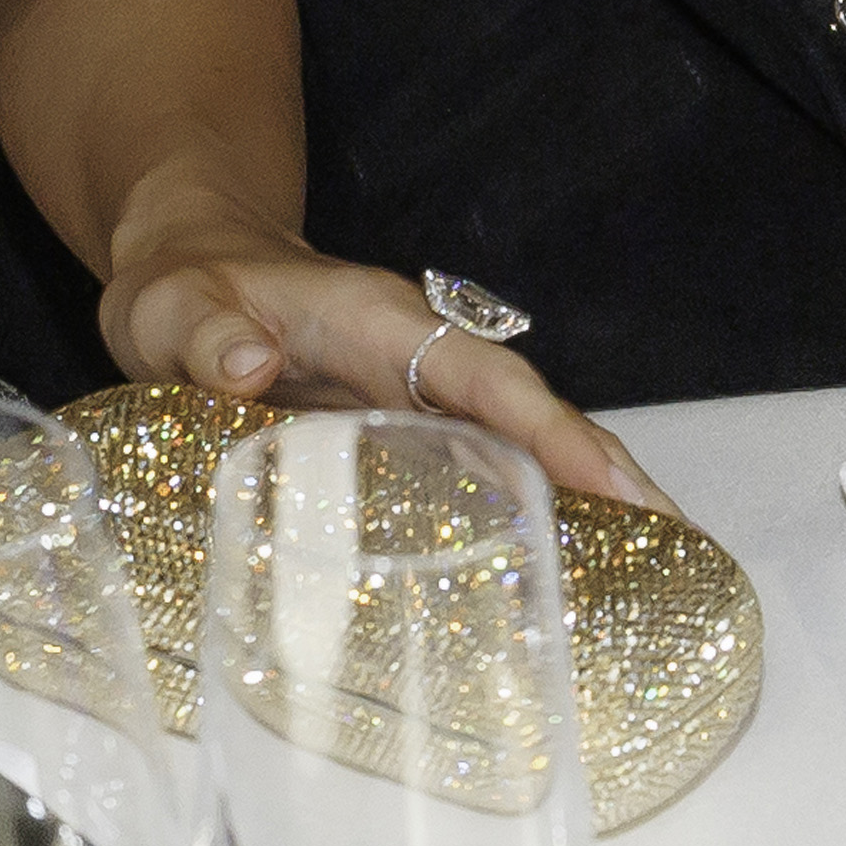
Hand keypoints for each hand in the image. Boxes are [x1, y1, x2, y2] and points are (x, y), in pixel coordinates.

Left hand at [103, 223, 676, 516]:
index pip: (483, 375)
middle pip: (525, 414)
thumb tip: (249, 368)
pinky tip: (548, 573)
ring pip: (510, 446)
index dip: (550, 429)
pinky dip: (520, 514)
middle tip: (671, 546)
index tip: (616, 481)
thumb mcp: (174, 305)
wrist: (188, 267)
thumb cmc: (184, 285)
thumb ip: (206, 333)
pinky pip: (472, 469)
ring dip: (574, 501)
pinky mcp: (394, 429)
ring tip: (642, 578)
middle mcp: (413, 357)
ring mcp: (409, 394)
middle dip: (599, 472)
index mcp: (378, 321)